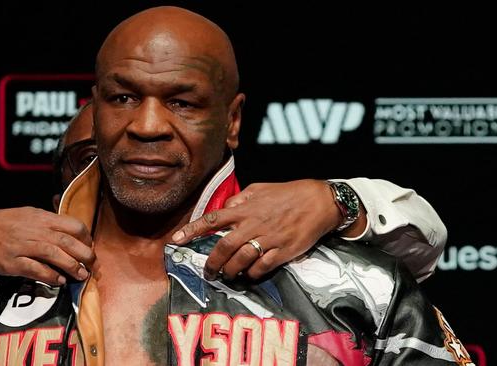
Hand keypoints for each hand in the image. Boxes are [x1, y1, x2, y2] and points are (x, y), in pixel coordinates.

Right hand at [0, 207, 94, 284]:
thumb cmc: (6, 224)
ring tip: (82, 275)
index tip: (89, 247)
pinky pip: (34, 269)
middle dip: (84, 254)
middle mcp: (34, 230)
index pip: (73, 225)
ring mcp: (22, 246)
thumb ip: (50, 222)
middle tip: (92, 264)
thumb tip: (74, 231)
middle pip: (67, 241)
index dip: (85, 238)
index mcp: (42, 218)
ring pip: (53, 254)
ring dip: (71, 266)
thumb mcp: (30, 214)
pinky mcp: (12, 262)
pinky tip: (60, 281)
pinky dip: (49, 275)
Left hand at [171, 180, 342, 279]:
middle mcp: (253, 224)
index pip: (212, 219)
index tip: (176, 240)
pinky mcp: (283, 251)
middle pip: (224, 247)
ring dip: (230, 271)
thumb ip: (240, 199)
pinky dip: (252, 274)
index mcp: (245, 208)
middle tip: (208, 272)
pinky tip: (250, 274)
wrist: (320, 201)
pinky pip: (262, 268)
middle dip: (212, 263)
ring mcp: (269, 239)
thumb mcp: (260, 189)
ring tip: (228, 275)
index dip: (192, 230)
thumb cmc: (288, 193)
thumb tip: (224, 208)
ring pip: (241, 261)